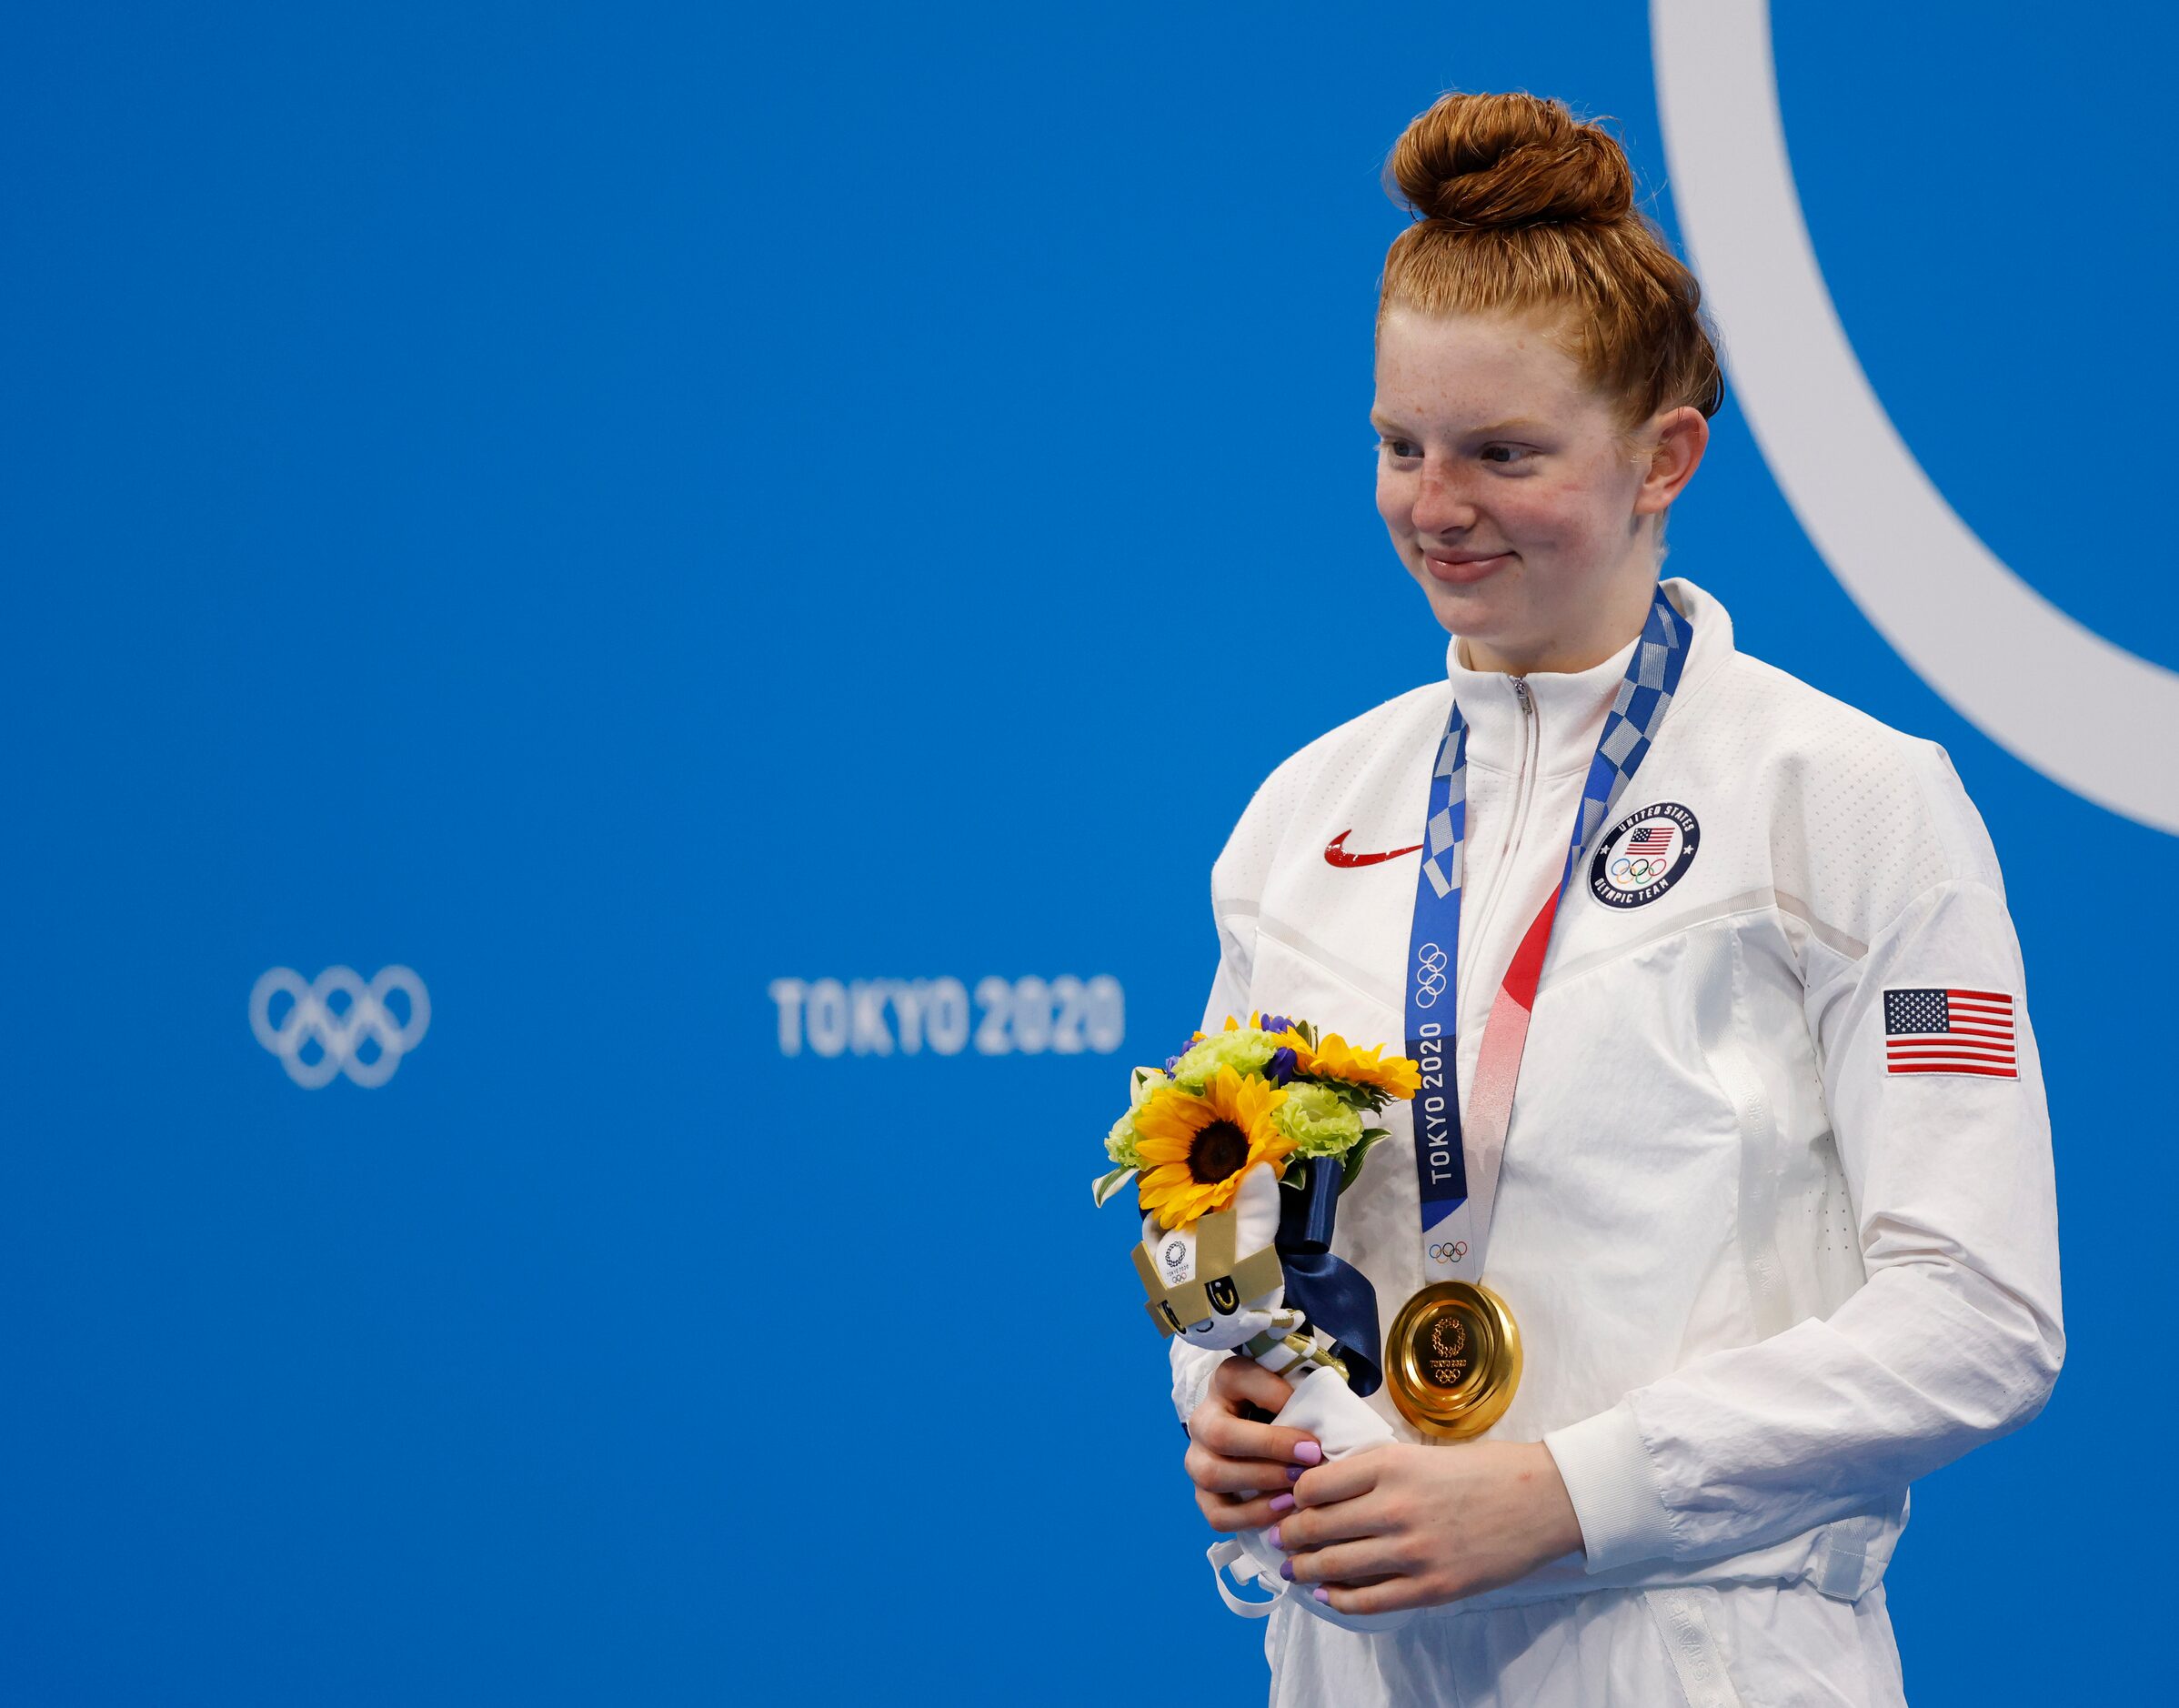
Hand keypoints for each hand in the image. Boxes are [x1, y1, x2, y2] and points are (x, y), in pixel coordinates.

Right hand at [1183, 1356, 1320, 1534]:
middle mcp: (1201, 1420)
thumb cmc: (1284, 1410)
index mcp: (1223, 1383)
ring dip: (1261, 1483)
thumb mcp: (1291, 1389)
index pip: (1238, 1378)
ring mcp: (1197, 1461)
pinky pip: (1217, 1515)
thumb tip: (1325, 1416)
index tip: (1308, 1413)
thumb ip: (1302, 1392)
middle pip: (1220, 1434)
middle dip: (1269, 1447)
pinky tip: (1283, 1510)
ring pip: (1213, 1476)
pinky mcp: (1203, 1497)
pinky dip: (1252, 1516)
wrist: (1259, 1436)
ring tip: (1298, 1488)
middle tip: (1311, 1456)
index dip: (1274, 1395)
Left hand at [1272, 1441, 1582, 1614]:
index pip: (1313, 1485)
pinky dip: (1340, 1599)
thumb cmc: (1485, 1470)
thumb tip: (1327, 1487)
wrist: (1543, 1499)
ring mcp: (1412, 1550)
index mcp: (1388, 1464)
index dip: (1291, 1497)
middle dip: (1289, 1536)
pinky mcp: (1432, 1586)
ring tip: (1294, 1568)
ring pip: (1335, 1565)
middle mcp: (1393, 1507)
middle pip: (1315, 1526)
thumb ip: (1376, 1470)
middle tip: (1278, 1539)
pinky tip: (1328, 1595)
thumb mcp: (1421, 1453)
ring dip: (1305, 1569)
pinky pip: (1369, 1600)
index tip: (1284, 1502)